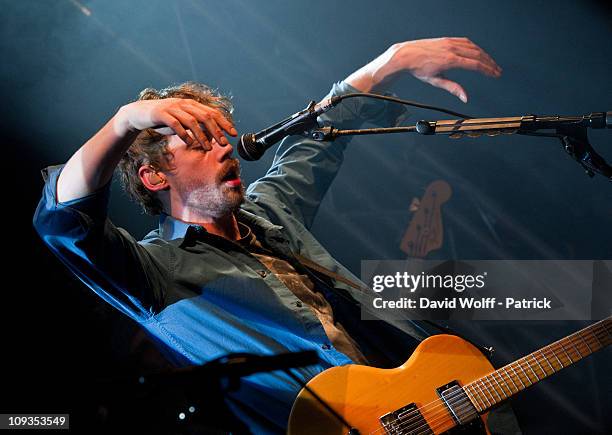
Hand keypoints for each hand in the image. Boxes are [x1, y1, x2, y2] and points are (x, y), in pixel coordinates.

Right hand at [115, 98, 236, 148]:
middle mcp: (184, 104)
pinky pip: (176, 124)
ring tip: (208, 147)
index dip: (224, 123)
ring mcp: (172, 108)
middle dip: (217, 130)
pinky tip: (190, 143)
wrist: (139, 113)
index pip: (212, 112)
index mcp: (191, 104)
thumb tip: (214, 137)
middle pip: (205, 116)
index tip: (234, 134)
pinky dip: (184, 134)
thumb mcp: (183, 122)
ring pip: (192, 121)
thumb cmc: (164, 119)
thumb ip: (197, 127)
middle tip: (224, 143)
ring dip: (202, 135)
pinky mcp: (161, 114)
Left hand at [346, 37, 501, 102]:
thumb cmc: (419, 69)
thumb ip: (453, 88)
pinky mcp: (447, 39)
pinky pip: (465, 42)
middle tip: (497, 71)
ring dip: (484, 55)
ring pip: (473, 47)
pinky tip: (478, 53)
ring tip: (490, 63)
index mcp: (450, 60)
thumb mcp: (436, 81)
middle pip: (478, 55)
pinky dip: (474, 48)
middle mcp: (452, 49)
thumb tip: (465, 98)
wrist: (407, 55)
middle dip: (489, 64)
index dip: (487, 70)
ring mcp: (450, 42)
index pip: (475, 65)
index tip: (495, 74)